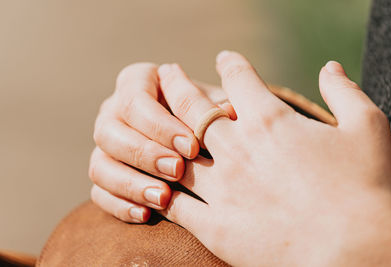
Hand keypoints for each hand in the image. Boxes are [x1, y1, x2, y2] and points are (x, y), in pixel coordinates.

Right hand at [88, 63, 234, 222]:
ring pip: (99, 165)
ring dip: (130, 184)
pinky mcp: (104, 174)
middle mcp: (113, 111)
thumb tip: (227, 112)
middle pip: (109, 132)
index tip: (192, 147)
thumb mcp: (212, 106)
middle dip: (145, 154)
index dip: (161, 126)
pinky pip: (99, 193)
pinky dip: (120, 205)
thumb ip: (214, 108)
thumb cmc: (205, 115)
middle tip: (178, 171)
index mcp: (135, 82)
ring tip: (163, 198)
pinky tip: (146, 214)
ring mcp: (105, 145)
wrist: (195, 137)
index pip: (135, 101)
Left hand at [156, 51, 390, 265]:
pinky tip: (152, 181)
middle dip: (178, 84)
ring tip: (149, 119)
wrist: (354, 253)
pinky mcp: (213, 225)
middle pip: (193, 105)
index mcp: (270, 121)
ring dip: (158, 130)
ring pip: (173, 150)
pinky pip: (175, 202)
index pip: (240, 79)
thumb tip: (330, 67)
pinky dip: (159, 188)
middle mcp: (236, 148)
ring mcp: (220, 187)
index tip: (225, 59)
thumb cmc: (367, 190)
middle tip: (166, 73)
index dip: (231, 64)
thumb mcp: (367, 128)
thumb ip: (344, 92)